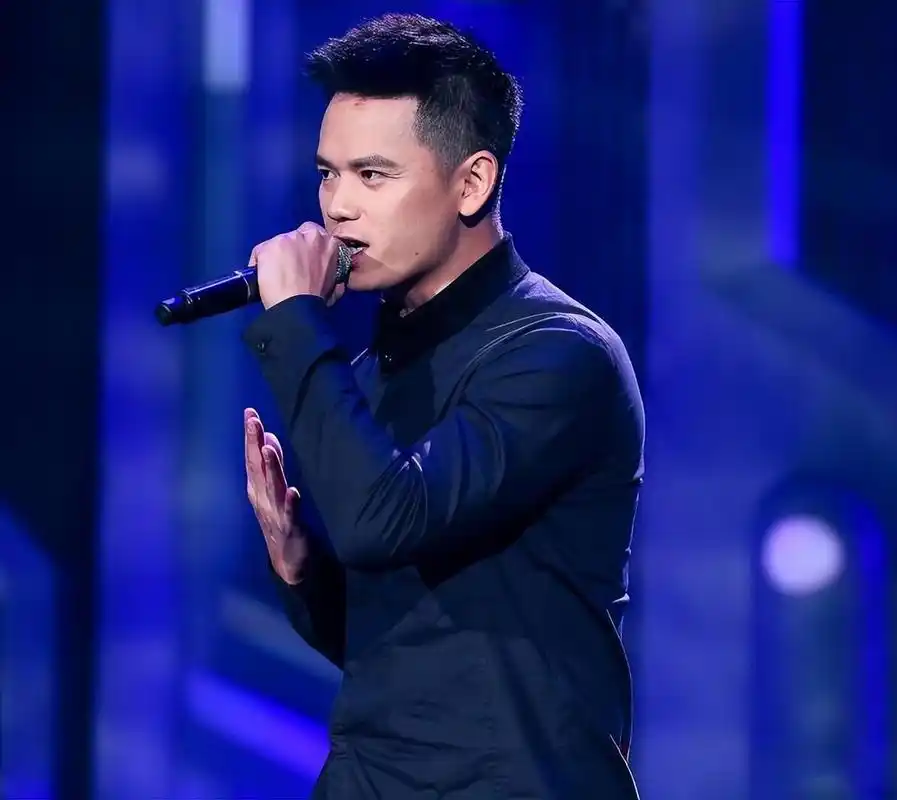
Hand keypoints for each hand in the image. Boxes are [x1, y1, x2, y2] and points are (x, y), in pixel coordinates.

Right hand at [244, 407, 307, 584]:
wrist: (289, 563)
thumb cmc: (281, 522)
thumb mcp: (273, 491)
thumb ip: (271, 465)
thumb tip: (267, 439)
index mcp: (258, 490)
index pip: (252, 458)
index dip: (251, 436)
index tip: (250, 412)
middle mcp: (262, 500)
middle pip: (257, 469)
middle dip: (254, 444)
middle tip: (253, 421)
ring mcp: (275, 514)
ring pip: (272, 488)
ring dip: (270, 469)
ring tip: (267, 448)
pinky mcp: (291, 530)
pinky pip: (290, 514)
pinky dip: (290, 503)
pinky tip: (293, 491)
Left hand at [248, 222, 346, 308]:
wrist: (297, 308)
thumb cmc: (317, 301)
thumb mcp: (335, 285)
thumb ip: (332, 272)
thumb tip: (335, 279)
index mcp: (330, 243)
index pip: (316, 234)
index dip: (308, 247)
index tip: (303, 257)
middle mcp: (309, 235)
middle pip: (295, 236)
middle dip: (292, 248)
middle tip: (289, 265)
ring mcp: (288, 238)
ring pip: (278, 243)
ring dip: (276, 255)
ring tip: (275, 274)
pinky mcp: (269, 246)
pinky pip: (260, 252)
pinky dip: (259, 264)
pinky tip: (262, 278)